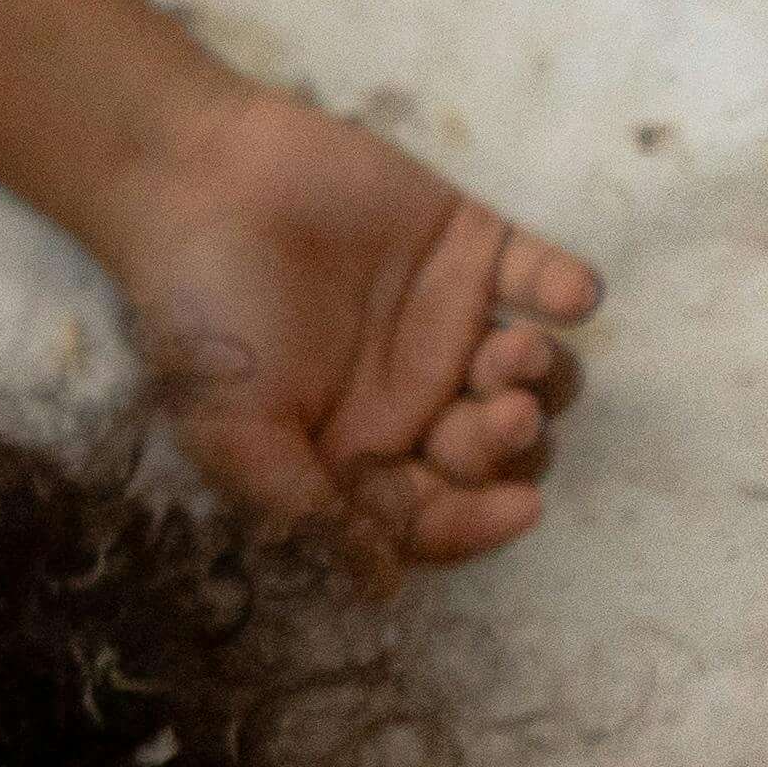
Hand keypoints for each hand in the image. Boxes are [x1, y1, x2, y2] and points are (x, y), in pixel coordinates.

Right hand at [101, 92, 597, 569]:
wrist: (197, 182)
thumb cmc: (201, 312)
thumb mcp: (233, 429)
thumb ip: (303, 506)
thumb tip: (378, 585)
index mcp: (351, 451)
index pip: (432, 511)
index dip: (479, 522)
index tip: (518, 509)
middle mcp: (409, 396)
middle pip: (495, 450)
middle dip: (508, 444)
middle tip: (501, 414)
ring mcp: (447, 322)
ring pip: (536, 375)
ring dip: (546, 376)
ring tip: (512, 350)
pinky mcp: (471, 249)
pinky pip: (545, 278)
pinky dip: (570, 290)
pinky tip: (566, 297)